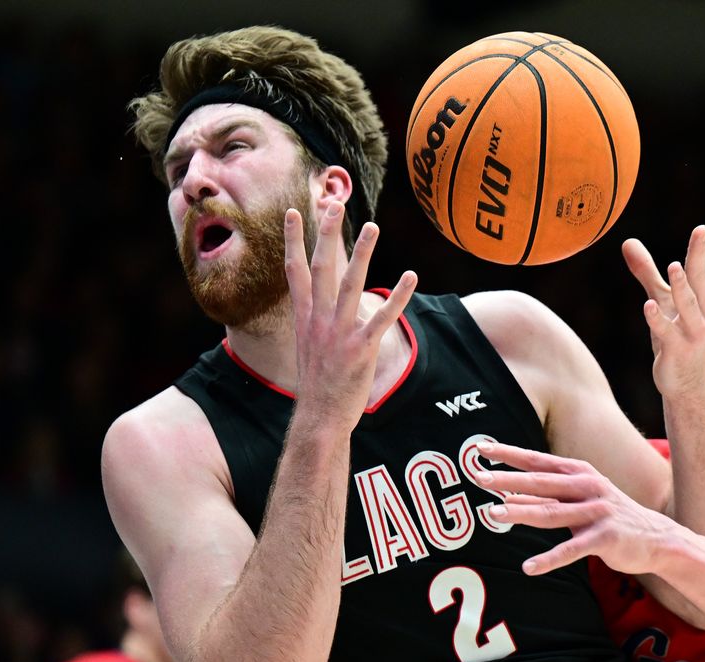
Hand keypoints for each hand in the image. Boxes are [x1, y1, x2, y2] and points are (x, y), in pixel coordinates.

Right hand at [284, 203, 416, 423]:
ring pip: (351, 284)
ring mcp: (339, 333)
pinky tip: (411, 276)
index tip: (293, 211)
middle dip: (326, 233)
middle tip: (332, 202)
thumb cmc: (318, 385)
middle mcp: (319, 320)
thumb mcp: (308, 347)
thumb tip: (318, 307)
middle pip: (321, 267)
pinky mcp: (361, 348)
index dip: (294, 240)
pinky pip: (382, 316)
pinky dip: (398, 296)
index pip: (295, 270)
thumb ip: (315, 322)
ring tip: (372, 226)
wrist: (320, 417)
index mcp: (304, 318)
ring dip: (362, 253)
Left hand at [476, 441, 678, 575]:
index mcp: (579, 473)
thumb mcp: (576, 501)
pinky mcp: (606, 538)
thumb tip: (505, 497)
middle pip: (541, 483)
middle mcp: (588, 487)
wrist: (657, 538)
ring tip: (493, 514)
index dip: (509, 454)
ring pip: (552, 512)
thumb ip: (544, 498)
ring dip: (521, 513)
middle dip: (508, 479)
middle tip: (479, 478)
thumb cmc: (608, 516)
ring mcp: (598, 511)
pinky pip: (571, 550)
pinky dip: (549, 559)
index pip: (537, 461)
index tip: (480, 449)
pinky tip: (528, 567)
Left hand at [623, 202, 704, 396]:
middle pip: (703, 277)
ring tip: (673, 266)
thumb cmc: (677, 334)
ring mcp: (691, 331)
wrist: (685, 381)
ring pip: (688, 305)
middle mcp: (704, 310)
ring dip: (681, 287)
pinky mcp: (675, 349)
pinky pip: (666, 333)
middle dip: (701, 254)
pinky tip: (648, 306)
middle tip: (701, 229)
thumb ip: (646, 271)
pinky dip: (658, 320)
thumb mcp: (662, 299)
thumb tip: (627, 242)